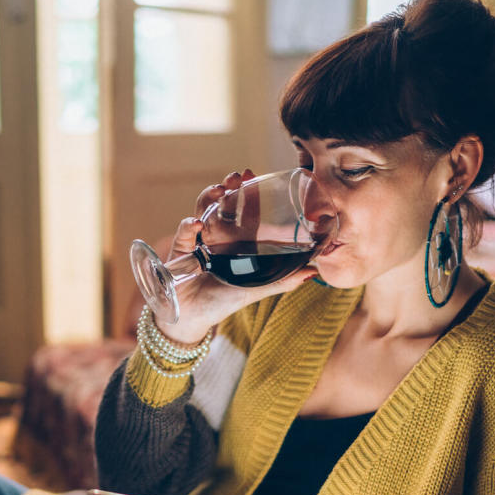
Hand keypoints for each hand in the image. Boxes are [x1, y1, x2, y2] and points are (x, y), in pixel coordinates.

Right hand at [154, 168, 317, 343]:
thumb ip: (283, 281)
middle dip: (226, 187)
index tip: (251, 175)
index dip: (246, 192)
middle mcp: (214, 236)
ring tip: (218, 191)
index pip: (240, 209)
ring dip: (208, 198)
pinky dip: (189, 227)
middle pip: (219, 203)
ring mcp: (197, 241)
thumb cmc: (222, 300)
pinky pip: (184, 234)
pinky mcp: (180, 251)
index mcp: (233, 240)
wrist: (192, 319)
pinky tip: (197, 224)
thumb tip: (314, 272)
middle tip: (236, 178)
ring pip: (201, 211)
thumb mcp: (256, 288)